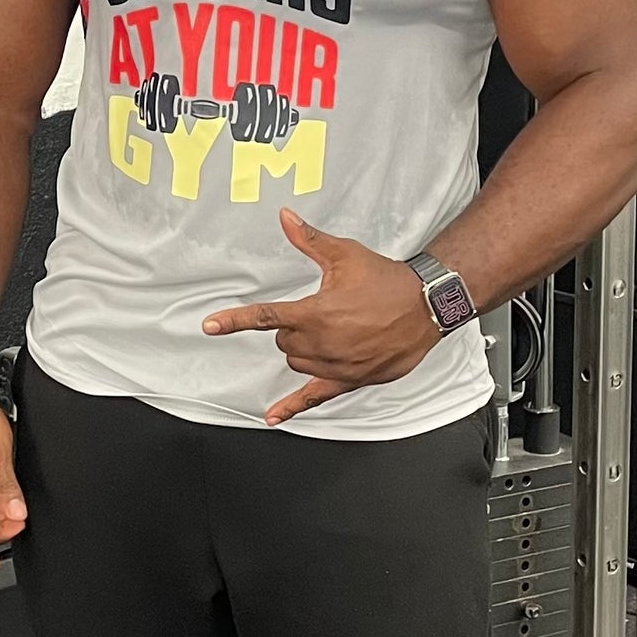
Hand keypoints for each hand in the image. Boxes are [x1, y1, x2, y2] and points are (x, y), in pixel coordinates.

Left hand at [202, 207, 440, 427]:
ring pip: (296, 364)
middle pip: (283, 343)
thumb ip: (309, 240)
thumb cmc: (387, 280)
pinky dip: (292, 408)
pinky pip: (315, 399)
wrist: (426, 305)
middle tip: (321, 313)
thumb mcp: (346, 255)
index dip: (234, 320)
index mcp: (316, 313)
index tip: (210, 325)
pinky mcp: (350, 380)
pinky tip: (274, 417)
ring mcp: (335, 366)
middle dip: (292, 329)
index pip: (266, 317)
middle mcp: (322, 343)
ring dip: (302, 352)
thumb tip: (285, 218)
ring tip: (331, 333)